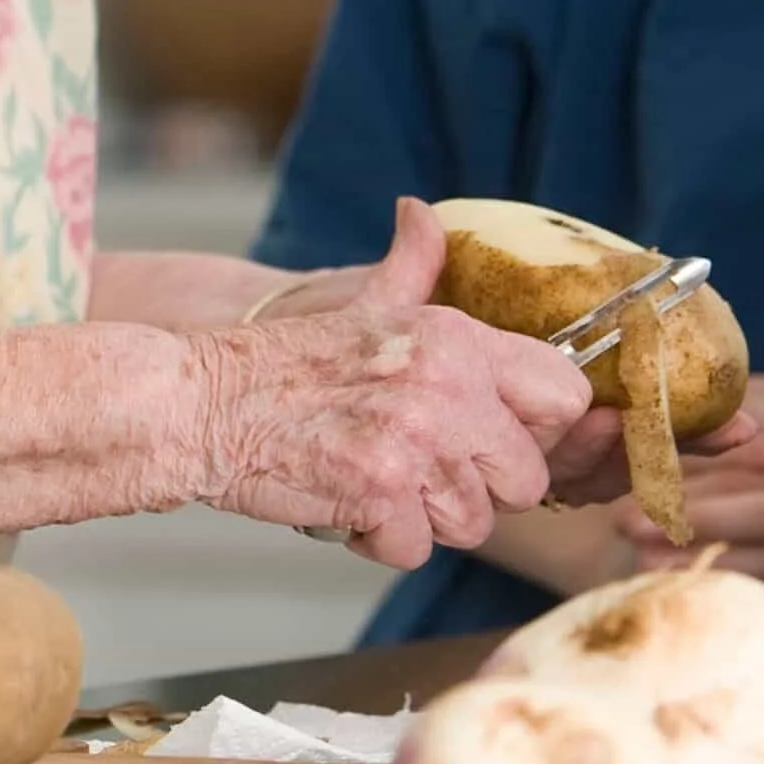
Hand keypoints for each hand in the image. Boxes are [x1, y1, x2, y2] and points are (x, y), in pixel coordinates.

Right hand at [189, 195, 594, 572]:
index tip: (496, 442)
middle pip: (526, 480)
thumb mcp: (360, 305)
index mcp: (454, 337)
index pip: (565, 395)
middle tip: (417, 469)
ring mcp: (416, 439)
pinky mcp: (380, 489)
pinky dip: (378, 540)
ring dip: (423, 519)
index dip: (538, 432)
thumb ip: (410, 266)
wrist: (198, 400)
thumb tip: (422, 214)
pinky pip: (416, 549)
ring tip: (373, 480)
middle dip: (476, 490)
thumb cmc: (281, 365)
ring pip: (473, 524)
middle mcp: (447, 384)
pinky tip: (345, 501)